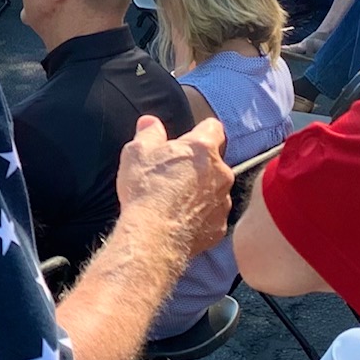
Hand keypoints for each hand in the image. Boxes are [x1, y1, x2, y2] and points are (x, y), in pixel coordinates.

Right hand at [115, 116, 233, 257]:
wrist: (153, 236)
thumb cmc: (145, 191)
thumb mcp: (137, 153)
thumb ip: (148, 133)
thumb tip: (150, 122)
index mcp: (202, 149)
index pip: (212, 128)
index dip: (200, 131)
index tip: (188, 139)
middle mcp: (220, 173)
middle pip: (214, 162)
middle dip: (197, 166)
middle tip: (173, 175)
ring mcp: (222, 201)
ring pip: (215, 190)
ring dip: (200, 192)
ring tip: (174, 202)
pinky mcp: (219, 226)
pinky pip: (212, 216)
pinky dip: (200, 217)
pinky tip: (179, 220)